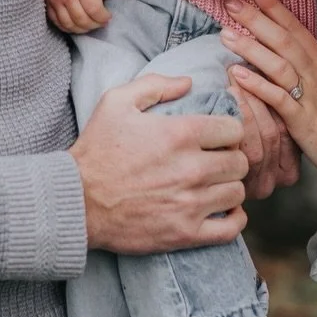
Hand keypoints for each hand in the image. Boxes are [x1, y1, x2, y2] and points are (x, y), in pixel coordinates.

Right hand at [42, 0, 109, 33]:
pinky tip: (74, 25)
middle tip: (101, 23)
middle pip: (82, 20)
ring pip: (68, 24)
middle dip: (94, 25)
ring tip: (89, 26)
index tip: (108, 16)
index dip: (103, 17)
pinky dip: (66, 27)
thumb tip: (100, 0)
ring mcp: (55, 0)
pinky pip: (55, 21)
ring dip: (81, 29)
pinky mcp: (47, 1)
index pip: (94, 9)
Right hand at [71, 75, 249, 253]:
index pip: (233, 129)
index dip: (227, 131)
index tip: (215, 137)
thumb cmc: (96, 151)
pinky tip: (223, 210)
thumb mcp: (116, 102)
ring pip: (238, 192)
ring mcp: (191, 203)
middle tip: (214, 160)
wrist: (76, 201)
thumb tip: (189, 82)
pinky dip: (234, 219)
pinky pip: (231, 228)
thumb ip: (155, 85)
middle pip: (239, 162)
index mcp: (180, 134)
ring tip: (214, 184)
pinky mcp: (186, 233)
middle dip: (229, 158)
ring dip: (228, 186)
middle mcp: (192, 168)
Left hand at [222, 0, 316, 193]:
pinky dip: (258, 85)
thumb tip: (290, 60)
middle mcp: (316, 75)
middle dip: (257, 19)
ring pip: (278, 64)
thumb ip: (313, 74)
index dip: (274, 8)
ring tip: (226, 34)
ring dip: (251, 47)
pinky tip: (238, 74)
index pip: (296, 29)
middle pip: (283, 40)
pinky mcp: (303, 121)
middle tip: (232, 3)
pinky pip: (278, 98)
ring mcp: (310, 97)